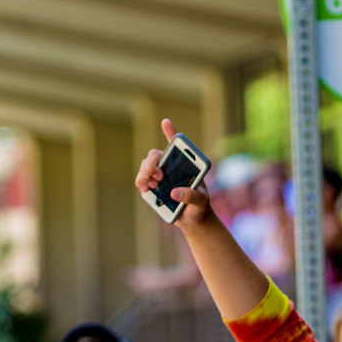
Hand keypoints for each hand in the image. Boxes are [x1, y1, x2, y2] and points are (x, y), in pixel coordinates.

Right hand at [134, 119, 217, 234]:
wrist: (192, 219)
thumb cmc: (199, 206)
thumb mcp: (201, 200)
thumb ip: (191, 195)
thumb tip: (174, 192)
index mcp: (185, 164)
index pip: (177, 145)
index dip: (170, 132)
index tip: (165, 122)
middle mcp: (170, 166)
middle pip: (155, 155)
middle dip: (152, 163)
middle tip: (158, 175)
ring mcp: (159, 176)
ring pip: (145, 166)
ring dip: (145, 173)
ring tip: (152, 184)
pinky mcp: (152, 187)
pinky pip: (141, 180)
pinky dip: (140, 182)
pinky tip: (145, 188)